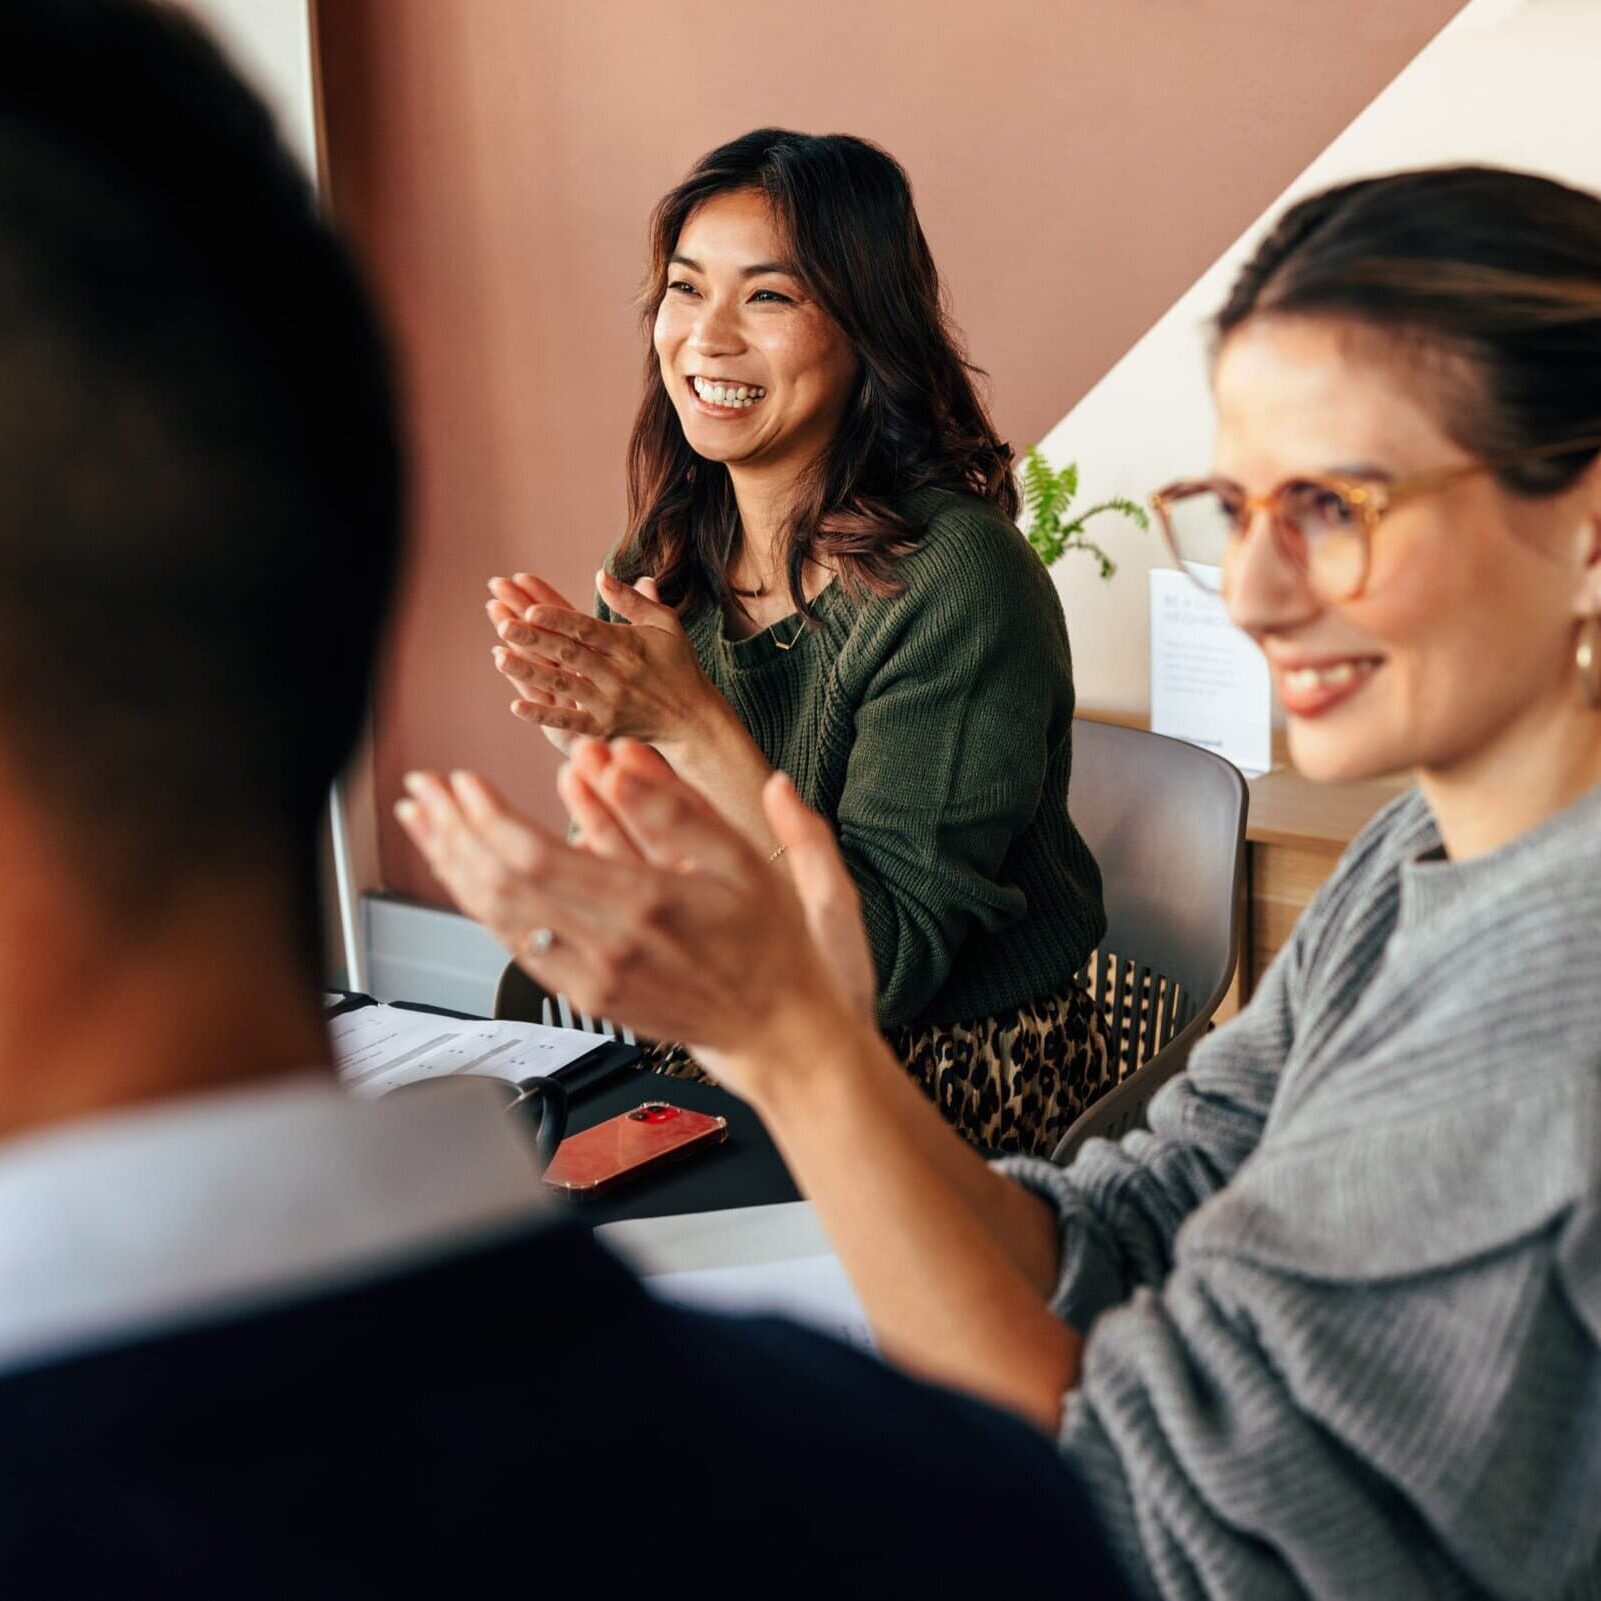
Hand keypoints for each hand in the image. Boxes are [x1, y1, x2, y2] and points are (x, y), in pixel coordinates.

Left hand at [394, 742, 875, 1104]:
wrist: (780, 1034)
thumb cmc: (771, 947)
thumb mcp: (741, 858)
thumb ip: (674, 806)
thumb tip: (616, 759)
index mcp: (647, 904)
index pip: (536, 857)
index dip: (486, 817)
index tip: (463, 780)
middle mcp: (608, 947)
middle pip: (500, 885)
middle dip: (453, 832)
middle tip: (426, 789)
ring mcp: (592, 978)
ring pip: (498, 919)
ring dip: (453, 867)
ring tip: (427, 823)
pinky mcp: (586, 997)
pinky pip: (517, 946)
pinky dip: (480, 906)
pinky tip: (464, 876)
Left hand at [490, 570, 719, 753]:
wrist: (693, 720)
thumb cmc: (678, 666)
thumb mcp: (666, 625)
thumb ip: (633, 601)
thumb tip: (600, 574)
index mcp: (630, 646)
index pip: (588, 629)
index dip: (559, 620)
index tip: (530, 609)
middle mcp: (618, 675)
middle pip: (570, 655)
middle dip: (535, 640)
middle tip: (503, 625)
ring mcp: (609, 704)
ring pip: (563, 685)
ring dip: (529, 673)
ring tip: (498, 657)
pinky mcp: (604, 728)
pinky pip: (570, 722)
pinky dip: (543, 716)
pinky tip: (516, 706)